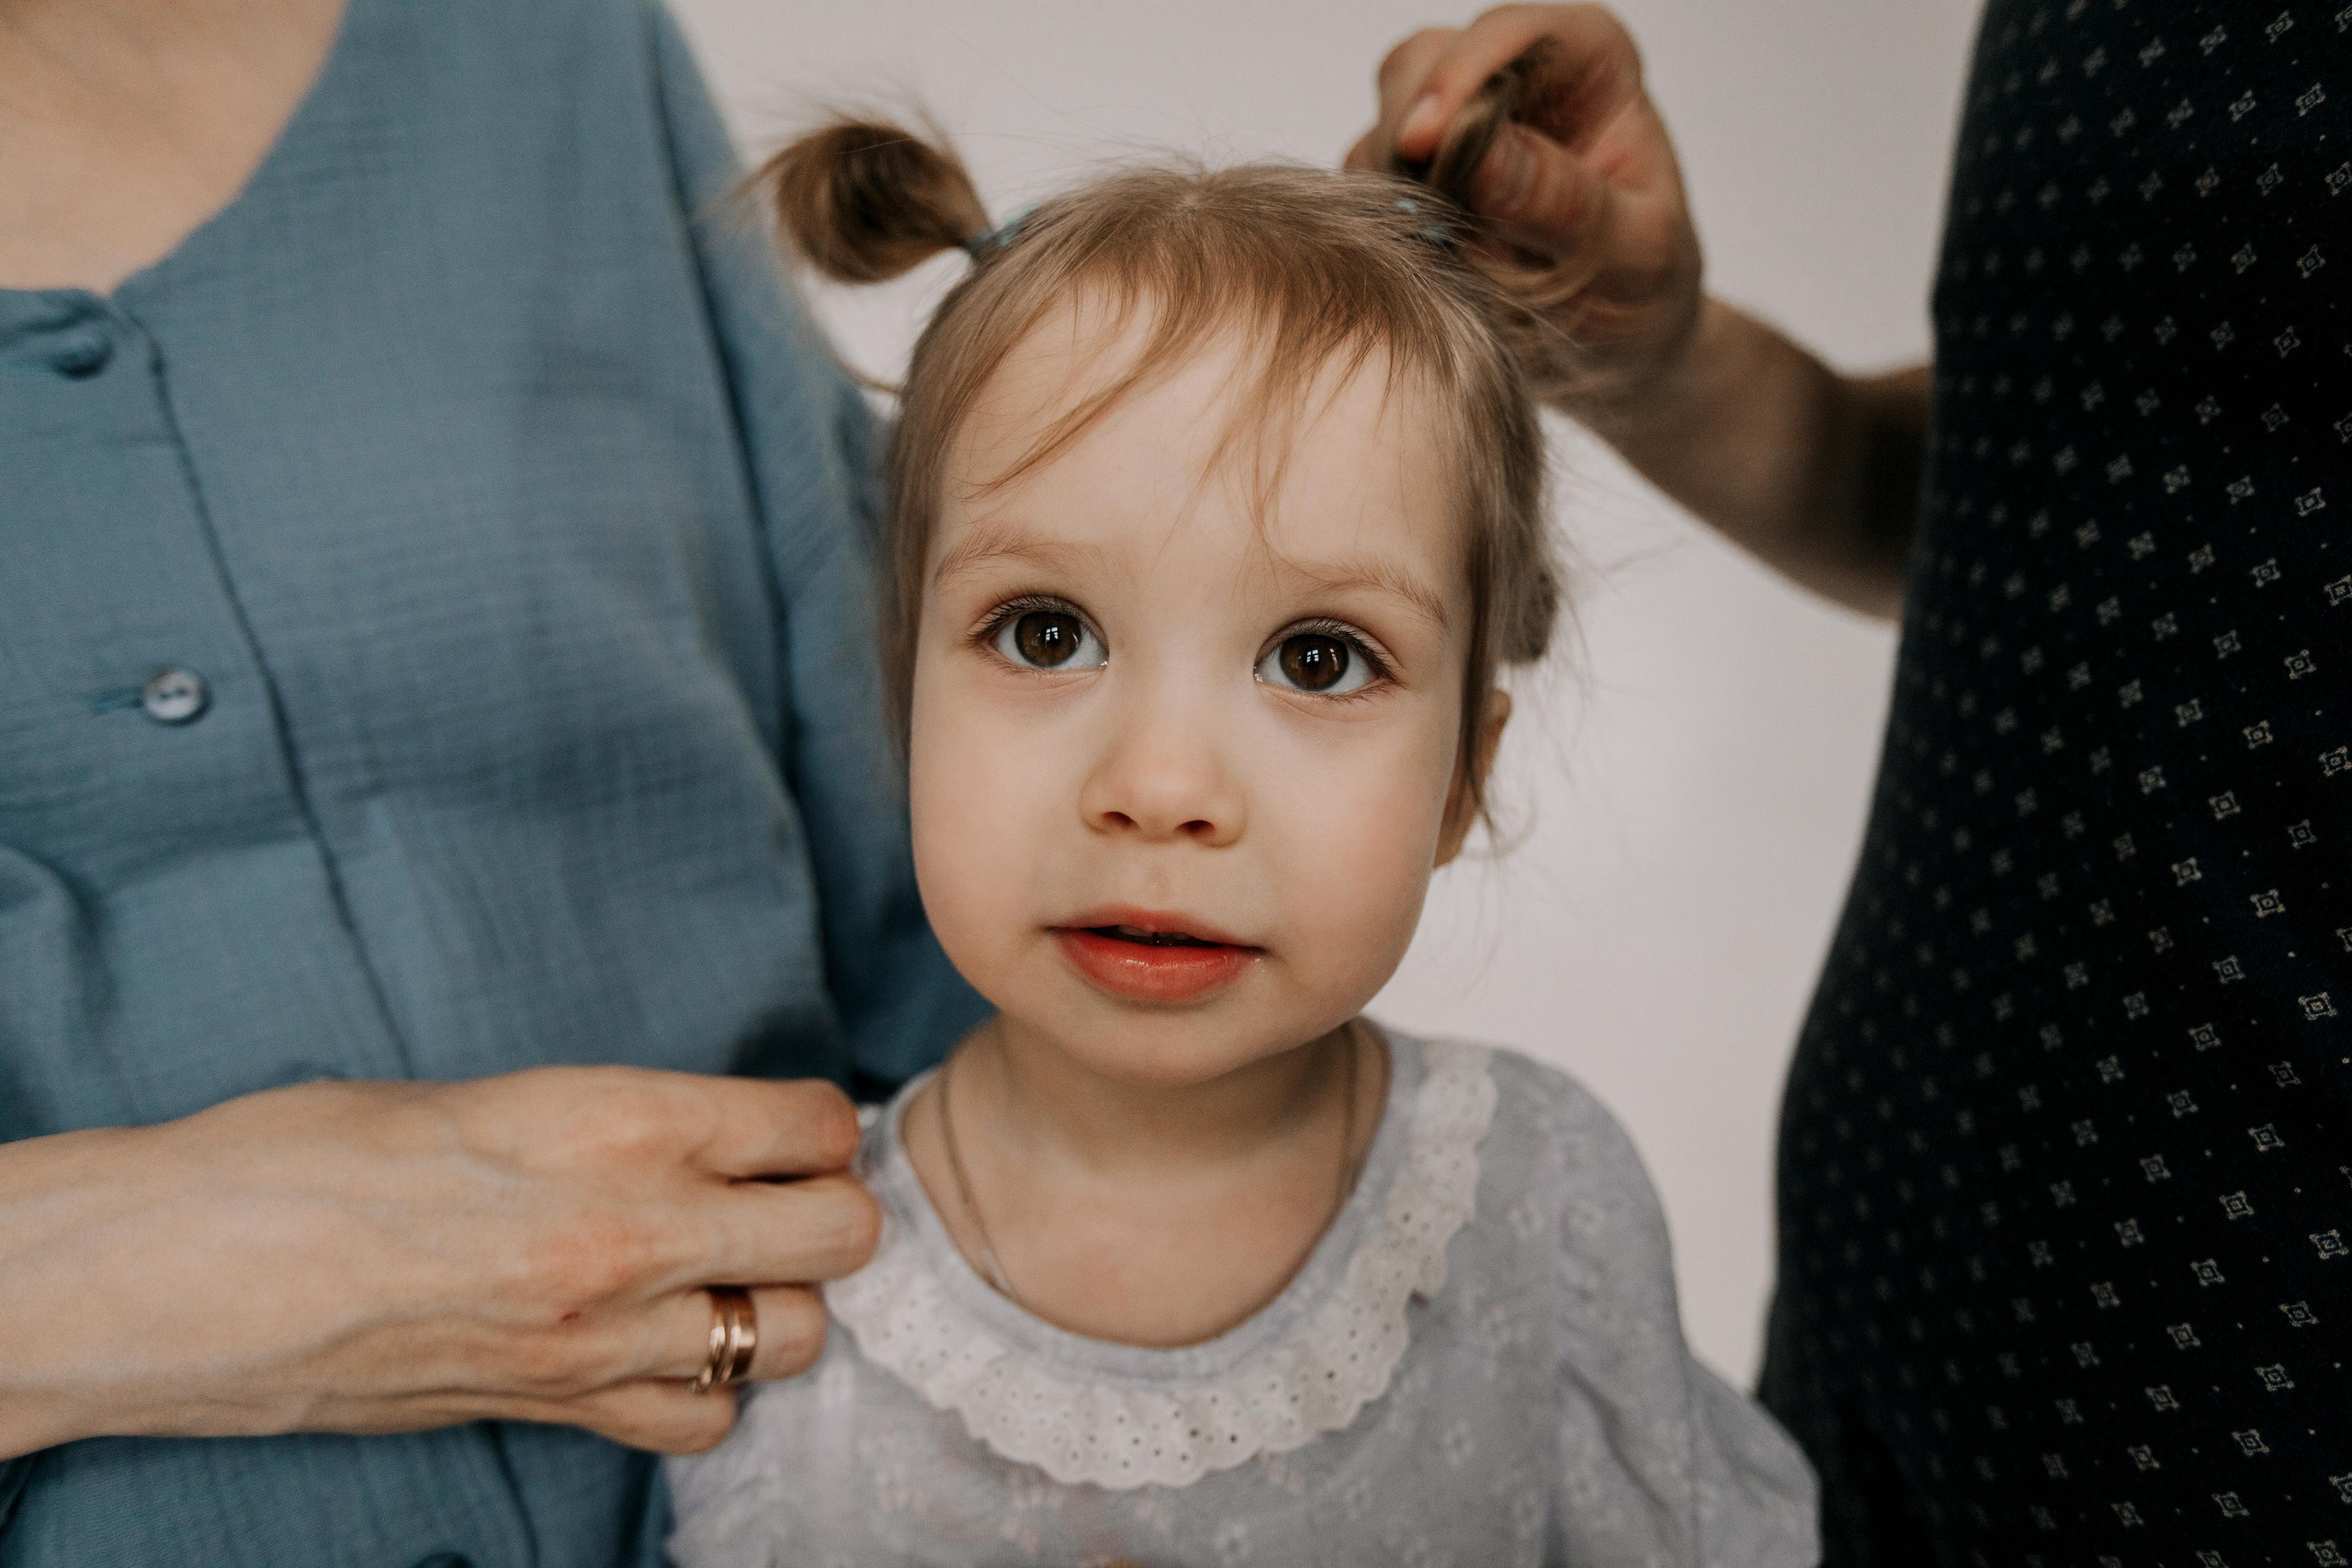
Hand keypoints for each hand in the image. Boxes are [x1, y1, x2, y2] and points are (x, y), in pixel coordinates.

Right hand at [0, 1067, 876, 1457]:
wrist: (190, 1268)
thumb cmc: (312, 1152)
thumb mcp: (489, 1093)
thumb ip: (614, 1120)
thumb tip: (701, 1136)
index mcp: (619, 1118)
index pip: (814, 1124)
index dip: (812, 1125)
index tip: (784, 1128)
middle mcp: (636, 1229)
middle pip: (839, 1235)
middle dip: (824, 1211)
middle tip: (773, 1199)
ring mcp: (603, 1335)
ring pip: (793, 1337)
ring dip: (775, 1303)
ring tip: (720, 1275)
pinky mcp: (557, 1409)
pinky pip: (702, 1420)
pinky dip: (701, 1390)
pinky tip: (657, 1350)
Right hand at [1345, 4, 1703, 412]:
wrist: (1612, 356)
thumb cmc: (1643, 296)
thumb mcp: (1632, 259)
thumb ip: (1564, 205)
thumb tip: (1479, 157)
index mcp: (1589, 67)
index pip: (1518, 34)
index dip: (1465, 74)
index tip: (1427, 141)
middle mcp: (1513, 81)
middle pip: (1427, 64)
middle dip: (1411, 135)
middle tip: (1425, 218)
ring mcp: (1453, 131)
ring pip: (1384, 123)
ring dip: (1392, 189)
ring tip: (1444, 261)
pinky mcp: (1411, 183)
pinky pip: (1363, 186)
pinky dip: (1379, 225)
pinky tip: (1423, 270)